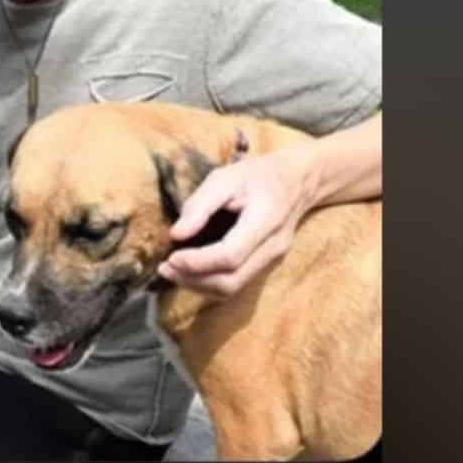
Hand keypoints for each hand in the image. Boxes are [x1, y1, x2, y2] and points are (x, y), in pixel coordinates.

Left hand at [159, 148, 316, 296]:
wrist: (298, 181)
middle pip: (232, 280)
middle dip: (193, 280)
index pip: (231, 256)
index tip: (170, 258)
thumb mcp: (226, 177)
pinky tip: (189, 271)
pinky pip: (238, 283)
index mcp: (266, 221)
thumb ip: (200, 204)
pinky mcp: (266, 265)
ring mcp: (273, 260)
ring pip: (234, 287)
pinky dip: (210, 283)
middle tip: (164, 268)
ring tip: (171, 271)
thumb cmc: (258, 175)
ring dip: (199, 286)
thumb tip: (176, 234)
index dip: (198, 263)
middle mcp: (273, 247)